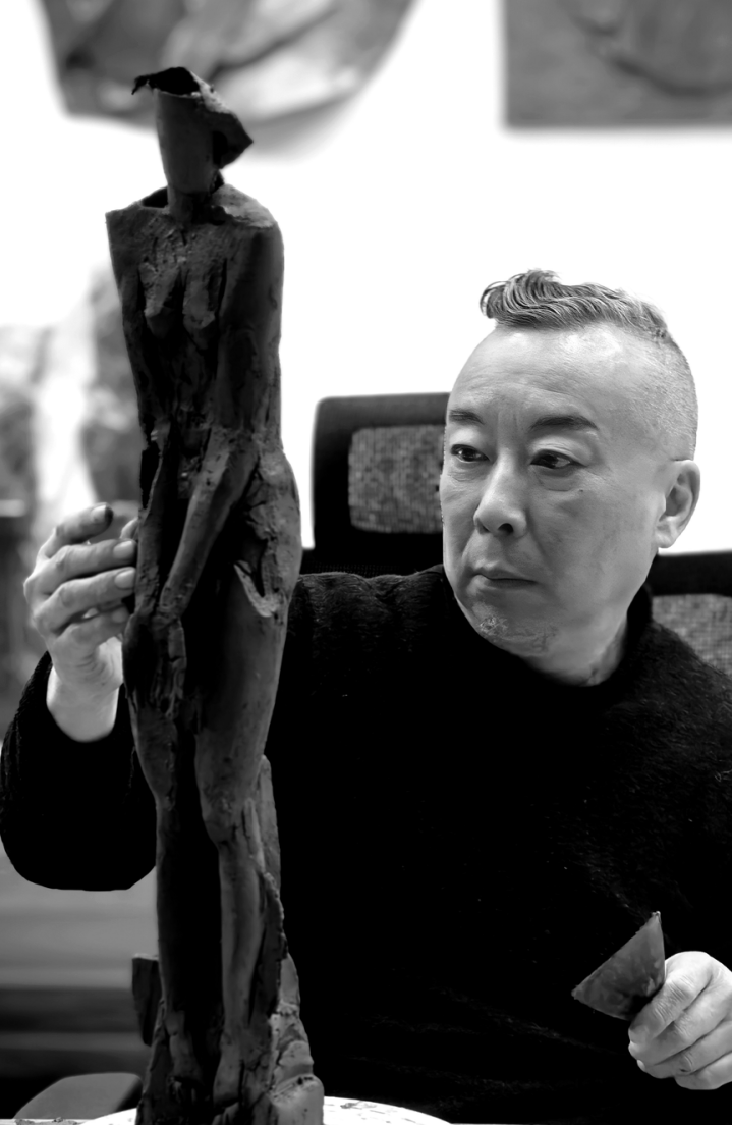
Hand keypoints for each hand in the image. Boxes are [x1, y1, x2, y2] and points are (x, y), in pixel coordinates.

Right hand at [23, 504, 137, 703]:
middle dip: (100, 554)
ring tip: (131, 579)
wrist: (94, 665)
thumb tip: (139, 527)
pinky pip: (79, 634)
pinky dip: (102, 623)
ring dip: (102, 586)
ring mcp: (46, 619)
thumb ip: (122, 553)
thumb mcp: (112, 578)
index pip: (62, 533)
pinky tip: (123, 615)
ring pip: (70, 596)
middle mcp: (40, 587)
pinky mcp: (61, 650)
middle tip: (131, 549)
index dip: (83, 521)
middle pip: (66, 563)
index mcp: (51, 562)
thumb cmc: (104, 610)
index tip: (109, 511)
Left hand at [628, 951, 731, 1088]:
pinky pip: (712, 1076)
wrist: (722, 989)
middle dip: (653, 1048)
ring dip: (665, 1066)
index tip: (634, 1034)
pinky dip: (688, 1079)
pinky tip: (674, 1072)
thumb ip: (655, 991)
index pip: (678, 993)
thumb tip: (634, 1024)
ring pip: (695, 1058)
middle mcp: (728, 995)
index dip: (654, 1017)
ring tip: (649, 1063)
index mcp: (704, 969)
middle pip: (685, 1031)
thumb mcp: (672, 972)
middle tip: (636, 1051)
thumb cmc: (688, 982)